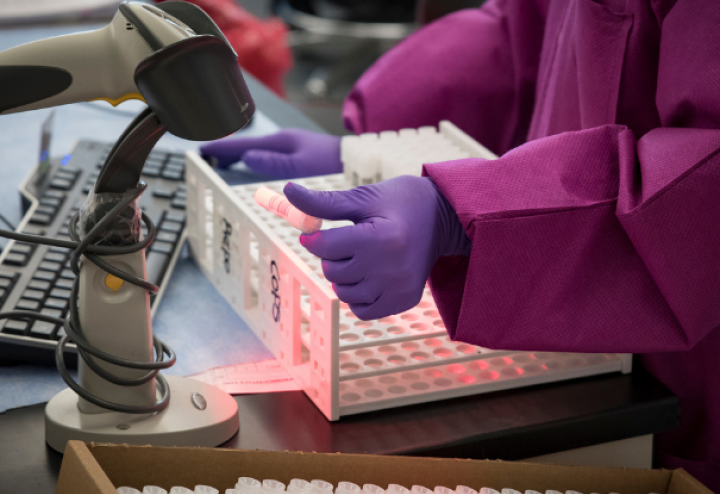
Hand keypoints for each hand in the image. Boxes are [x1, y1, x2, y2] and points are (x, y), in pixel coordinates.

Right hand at [200, 129, 341, 178]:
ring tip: (224, 162)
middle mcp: (284, 141)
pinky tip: (254, 166)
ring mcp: (291, 146)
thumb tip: (247, 157)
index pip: (244, 144)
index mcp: (281, 141)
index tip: (203, 150)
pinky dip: (255, 159)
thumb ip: (274, 163)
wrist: (357, 160)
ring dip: (240, 155)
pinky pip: (268, 155)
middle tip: (208, 156)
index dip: (223, 148)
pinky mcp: (299, 153)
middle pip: (248, 145)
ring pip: (258, 150)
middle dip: (227, 150)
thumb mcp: (301, 165)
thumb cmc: (332, 163)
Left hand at [285, 176, 470, 319]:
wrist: (443, 218)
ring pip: (343, 292)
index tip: (315, 233)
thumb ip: (323, 202)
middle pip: (332, 271)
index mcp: (381, 237)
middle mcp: (391, 268)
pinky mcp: (404, 301)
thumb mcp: (362, 198)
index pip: (326, 247)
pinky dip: (357, 295)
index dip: (313, 239)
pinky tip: (370, 275)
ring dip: (343, 276)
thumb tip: (287, 191)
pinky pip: (361, 310)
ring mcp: (399, 288)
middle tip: (350, 241)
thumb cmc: (398, 203)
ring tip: (362, 257)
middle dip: (332, 256)